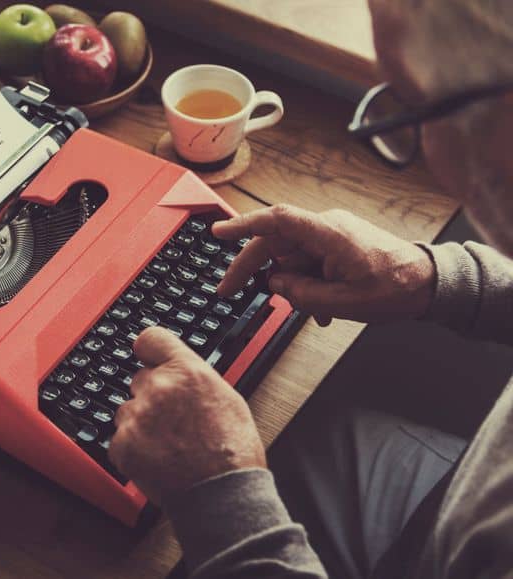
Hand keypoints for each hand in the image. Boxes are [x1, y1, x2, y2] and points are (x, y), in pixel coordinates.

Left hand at [108, 327, 265, 505]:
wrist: (221, 494)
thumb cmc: (232, 451)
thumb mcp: (226, 398)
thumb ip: (195, 377)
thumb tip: (179, 370)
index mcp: (186, 371)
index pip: (150, 339)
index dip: (149, 350)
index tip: (148, 357)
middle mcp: (158, 388)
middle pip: (140, 380)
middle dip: (152, 396)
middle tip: (173, 420)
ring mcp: (137, 416)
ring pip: (128, 410)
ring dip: (141, 423)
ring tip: (169, 445)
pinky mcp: (122, 444)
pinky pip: (121, 438)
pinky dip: (134, 449)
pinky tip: (158, 459)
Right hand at [212, 205, 435, 325]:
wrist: (429, 284)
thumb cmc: (396, 288)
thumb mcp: (344, 303)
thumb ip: (302, 294)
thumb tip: (275, 284)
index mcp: (328, 234)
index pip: (277, 221)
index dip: (243, 225)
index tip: (218, 233)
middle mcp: (326, 228)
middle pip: (274, 243)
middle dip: (251, 268)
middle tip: (229, 289)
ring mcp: (331, 235)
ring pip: (290, 257)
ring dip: (291, 285)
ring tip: (313, 310)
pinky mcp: (335, 245)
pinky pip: (306, 262)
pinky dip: (306, 284)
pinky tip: (320, 307)